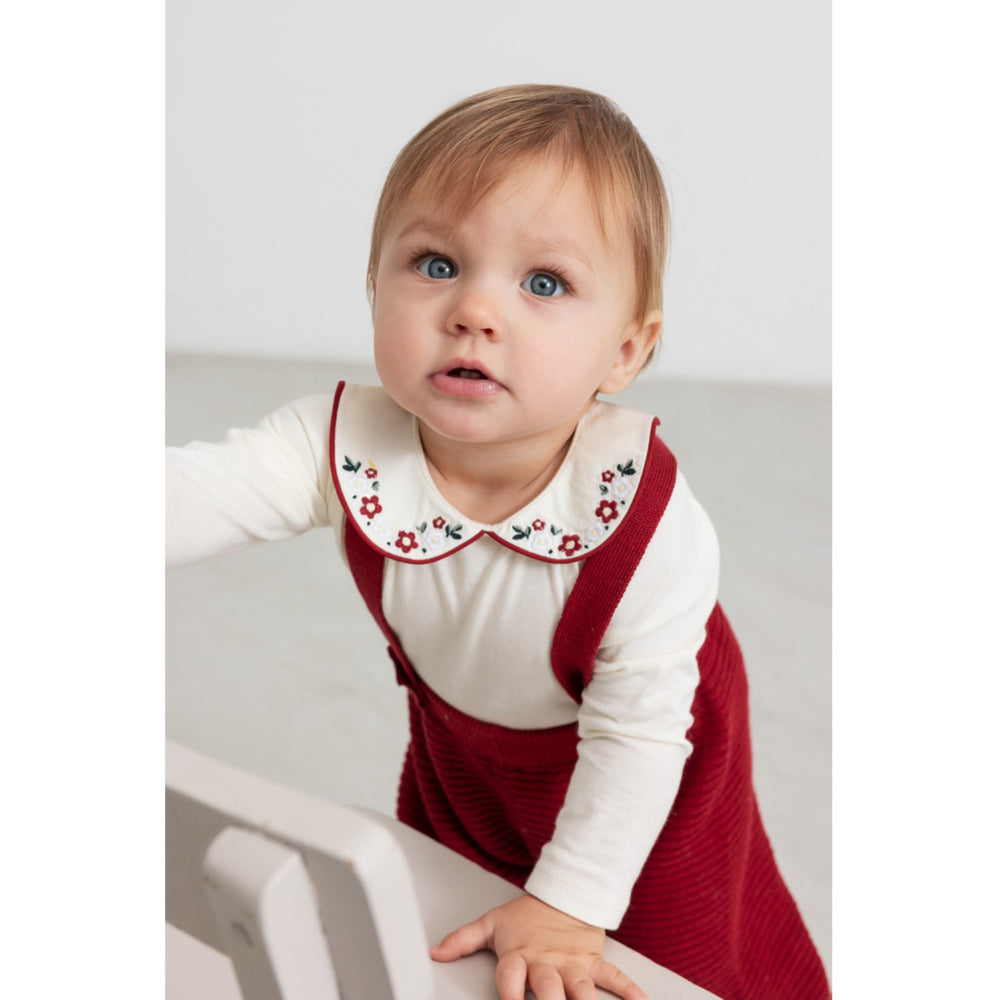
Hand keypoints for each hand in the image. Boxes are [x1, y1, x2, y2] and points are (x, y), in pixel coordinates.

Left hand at [430, 893, 646, 999]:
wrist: (562, 892)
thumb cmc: (526, 916)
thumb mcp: (492, 924)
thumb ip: (463, 940)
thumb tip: (435, 952)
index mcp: (519, 955)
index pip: (510, 978)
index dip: (507, 997)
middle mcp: (546, 963)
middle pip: (548, 990)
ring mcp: (572, 963)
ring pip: (580, 990)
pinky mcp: (593, 960)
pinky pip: (613, 977)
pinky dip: (628, 990)